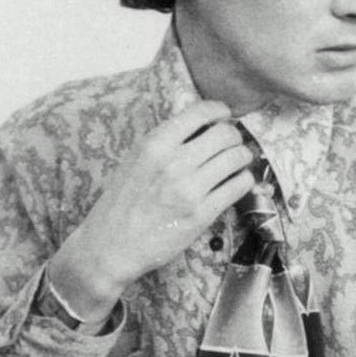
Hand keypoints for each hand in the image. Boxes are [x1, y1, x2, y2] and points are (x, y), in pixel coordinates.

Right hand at [47, 101, 256, 320]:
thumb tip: (199, 125)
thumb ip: (164, 142)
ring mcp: (190, 189)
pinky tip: (237, 182)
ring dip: (243, 157)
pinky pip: (239, 186)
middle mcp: (174, 162)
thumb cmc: (122, 202)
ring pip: (237, 158)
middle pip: (225, 134)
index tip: (225, 115)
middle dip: (235, 136)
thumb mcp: (135, 160)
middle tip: (233, 143)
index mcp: (154, 144)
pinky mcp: (202, 214)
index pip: (199, 112)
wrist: (111, 245)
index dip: (219, 110)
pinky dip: (244, 180)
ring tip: (238, 162)